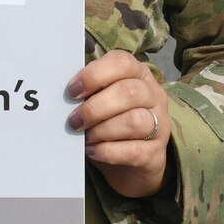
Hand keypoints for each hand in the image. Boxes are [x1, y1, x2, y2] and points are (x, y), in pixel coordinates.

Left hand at [67, 50, 171, 198]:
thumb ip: (88, 92)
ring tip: (85, 138)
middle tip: (74, 121)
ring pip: (134, 121)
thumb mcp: (102, 100)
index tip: (72, 91)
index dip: (94, 75)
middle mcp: (154, 95)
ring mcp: (160, 124)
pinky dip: (107, 151)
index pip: (122, 63)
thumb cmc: (111, 121)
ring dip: (102, 130)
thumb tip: (64, 96)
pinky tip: (93, 151)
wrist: (132, 160)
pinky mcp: (156, 152)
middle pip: (128, 92)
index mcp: (138, 74)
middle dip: (94, 108)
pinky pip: (133, 150)